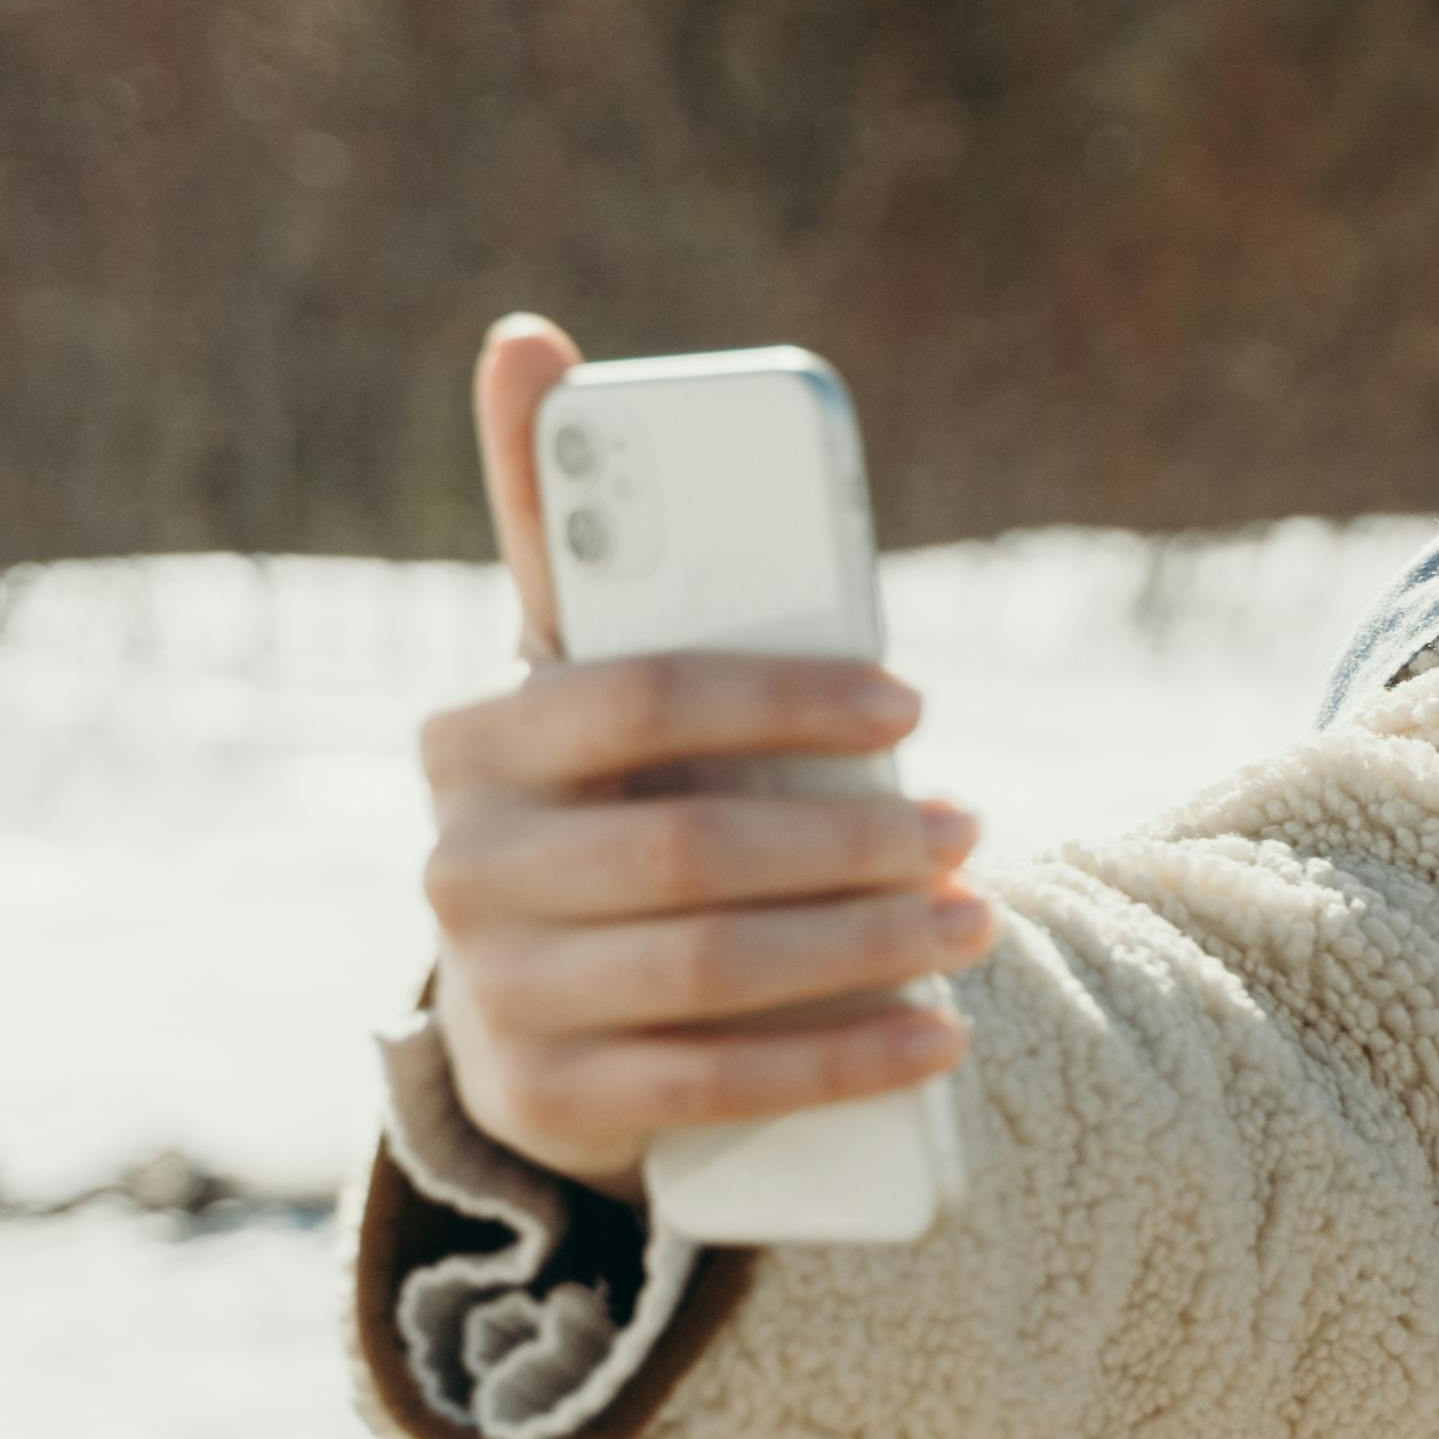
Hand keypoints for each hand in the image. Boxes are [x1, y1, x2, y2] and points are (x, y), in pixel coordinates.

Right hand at [419, 312, 992, 1188]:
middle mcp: (459, 873)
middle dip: (856, 840)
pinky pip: (714, 1086)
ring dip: (868, 949)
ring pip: (711, 971)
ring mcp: (493, 997)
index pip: (634, 697)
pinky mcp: (545, 1103)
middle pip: (692, 849)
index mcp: (469, 744)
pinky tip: (938, 1039)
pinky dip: (843, 1061)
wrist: (533, 1001)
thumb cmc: (597, 795)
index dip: (782, 697)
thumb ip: (568, 526)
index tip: (907, 699)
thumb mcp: (578, 674)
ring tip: (979, 921)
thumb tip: (528, 335)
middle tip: (974, 825)